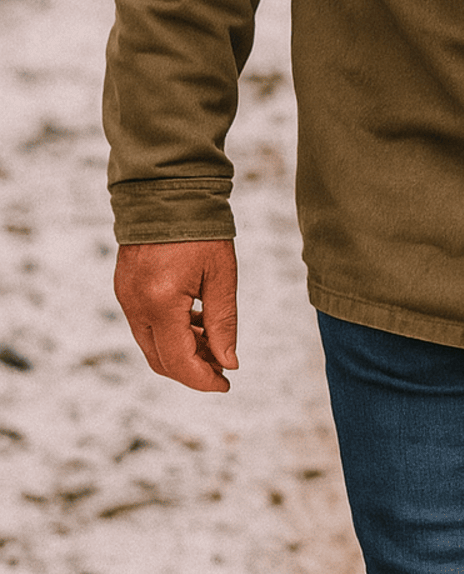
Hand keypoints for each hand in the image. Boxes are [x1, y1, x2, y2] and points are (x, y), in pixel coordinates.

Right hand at [114, 240, 238, 391]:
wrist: (167, 190)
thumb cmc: (201, 229)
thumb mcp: (222, 275)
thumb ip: (223, 323)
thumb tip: (228, 363)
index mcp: (161, 302)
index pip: (179, 361)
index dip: (203, 379)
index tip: (227, 383)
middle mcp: (136, 305)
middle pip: (160, 360)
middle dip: (192, 370)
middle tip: (223, 367)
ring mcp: (126, 297)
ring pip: (152, 345)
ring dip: (181, 352)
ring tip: (215, 345)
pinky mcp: (125, 289)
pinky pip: (146, 325)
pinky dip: (170, 333)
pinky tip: (198, 324)